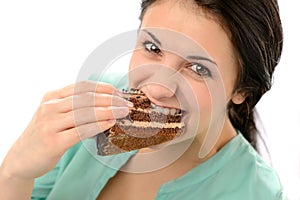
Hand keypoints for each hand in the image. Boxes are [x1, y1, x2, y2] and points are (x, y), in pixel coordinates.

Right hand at [0, 81, 131, 179]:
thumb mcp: (54, 114)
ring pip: (85, 113)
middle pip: (86, 99)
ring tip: (123, 113)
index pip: (82, 87)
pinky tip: (110, 123)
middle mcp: (49, 108)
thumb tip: (105, 104)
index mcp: (51, 97)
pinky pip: (80, 131)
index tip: (119, 93)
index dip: (103, 88)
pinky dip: (98, 125)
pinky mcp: (53, 142)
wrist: (22, 158)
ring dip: (108, 111)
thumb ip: (73, 107)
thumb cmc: (44, 134)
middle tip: (126, 104)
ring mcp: (49, 124)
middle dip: (110, 100)